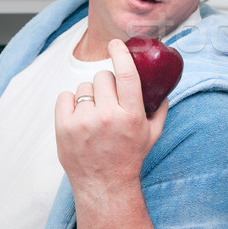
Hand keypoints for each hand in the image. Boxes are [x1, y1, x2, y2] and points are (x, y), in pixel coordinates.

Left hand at [55, 39, 167, 224]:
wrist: (104, 184)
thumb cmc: (130, 156)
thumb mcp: (153, 133)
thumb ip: (160, 108)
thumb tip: (163, 87)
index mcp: (131, 115)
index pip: (126, 74)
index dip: (120, 54)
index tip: (116, 44)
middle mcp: (108, 116)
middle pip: (103, 77)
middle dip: (106, 83)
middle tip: (109, 99)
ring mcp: (84, 122)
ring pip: (83, 87)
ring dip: (89, 95)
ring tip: (94, 113)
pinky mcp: (64, 128)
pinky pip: (64, 97)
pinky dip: (71, 102)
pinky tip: (79, 115)